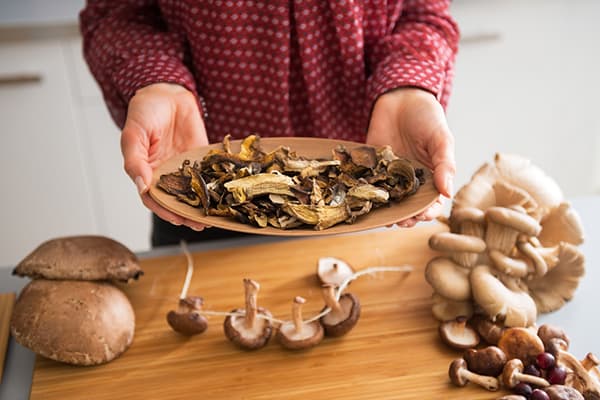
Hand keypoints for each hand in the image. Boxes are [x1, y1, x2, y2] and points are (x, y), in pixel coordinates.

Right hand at [121, 83, 207, 229]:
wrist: (166, 93)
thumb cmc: (144, 112)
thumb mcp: (133, 135)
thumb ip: (135, 161)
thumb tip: (142, 186)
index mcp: (146, 172)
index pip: (154, 198)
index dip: (165, 210)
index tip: (177, 219)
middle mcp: (165, 173)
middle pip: (176, 200)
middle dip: (187, 214)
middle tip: (200, 224)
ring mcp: (184, 167)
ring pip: (193, 191)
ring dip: (202, 205)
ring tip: (215, 217)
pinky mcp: (200, 158)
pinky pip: (208, 174)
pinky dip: (215, 185)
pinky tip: (224, 195)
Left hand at [366, 88, 455, 226]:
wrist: (400, 97)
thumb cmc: (427, 117)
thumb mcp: (441, 139)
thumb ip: (445, 164)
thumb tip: (447, 192)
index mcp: (432, 177)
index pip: (433, 202)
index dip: (428, 212)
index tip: (422, 215)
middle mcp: (411, 181)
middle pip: (409, 207)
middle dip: (406, 217)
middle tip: (400, 221)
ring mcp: (390, 176)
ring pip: (389, 201)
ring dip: (386, 212)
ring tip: (384, 218)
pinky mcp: (372, 168)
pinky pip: (369, 185)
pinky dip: (367, 194)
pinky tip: (364, 202)